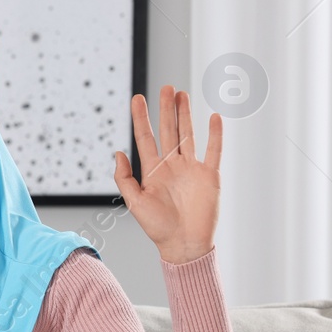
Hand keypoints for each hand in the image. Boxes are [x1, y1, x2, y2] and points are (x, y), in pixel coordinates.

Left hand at [111, 85, 221, 264]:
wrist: (184, 244)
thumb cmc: (157, 227)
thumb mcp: (135, 202)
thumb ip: (124, 177)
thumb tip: (117, 152)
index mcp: (152, 170)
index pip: (145, 137)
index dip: (141, 118)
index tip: (137, 98)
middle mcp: (172, 165)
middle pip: (169, 130)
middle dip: (166, 109)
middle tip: (166, 87)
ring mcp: (191, 168)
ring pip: (188, 135)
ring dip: (186, 114)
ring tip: (182, 94)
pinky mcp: (210, 175)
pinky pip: (213, 150)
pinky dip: (215, 134)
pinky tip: (214, 117)